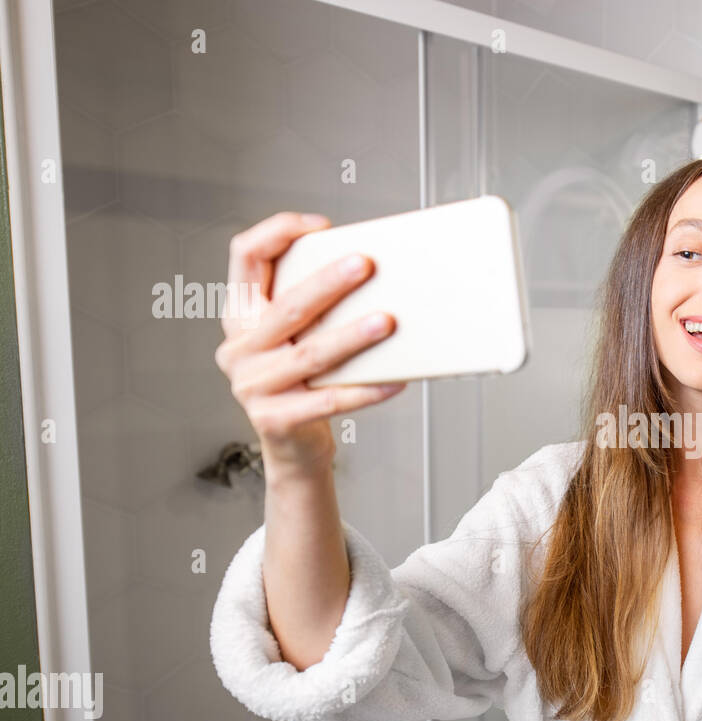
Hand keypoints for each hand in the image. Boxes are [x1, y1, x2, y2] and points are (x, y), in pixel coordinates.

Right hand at [214, 211, 405, 479]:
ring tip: (387, 322)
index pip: (245, 256)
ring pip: (310, 354)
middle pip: (287, 306)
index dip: (278, 232)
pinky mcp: (274, 419)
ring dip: (353, 336)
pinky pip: (328, 400)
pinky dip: (365, 390)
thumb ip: (312, 305)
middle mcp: (240, 347)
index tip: (321, 226)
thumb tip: (367, 271)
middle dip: (329, 283)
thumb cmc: (302, 380)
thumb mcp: (295, 337)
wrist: (293, 445)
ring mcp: (252, 385)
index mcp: (241, 314)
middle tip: (365, 265)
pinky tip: (394, 380)